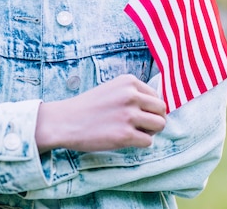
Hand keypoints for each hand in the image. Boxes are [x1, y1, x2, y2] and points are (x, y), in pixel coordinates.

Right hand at [34, 74, 166, 152]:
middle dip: (155, 120)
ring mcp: (129, 115)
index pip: (157, 96)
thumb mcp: (112, 89)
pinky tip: (126, 140)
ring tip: (135, 133)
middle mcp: (131, 95)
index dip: (150, 109)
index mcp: (129, 82)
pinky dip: (140, 143)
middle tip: (141, 126)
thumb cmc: (88, 107)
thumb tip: (159, 108)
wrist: (64, 121)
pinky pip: (148, 142)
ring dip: (150, 132)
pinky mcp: (125, 135)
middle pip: (162, 110)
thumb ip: (133, 93)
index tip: (138, 115)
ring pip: (160, 125)